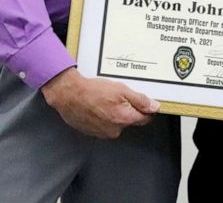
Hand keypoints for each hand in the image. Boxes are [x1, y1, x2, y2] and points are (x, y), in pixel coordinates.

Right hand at [41, 67, 158, 138]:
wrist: (69, 95)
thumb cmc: (92, 91)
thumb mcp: (121, 89)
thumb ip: (140, 100)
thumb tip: (154, 107)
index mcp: (124, 119)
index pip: (145, 118)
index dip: (145, 109)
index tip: (143, 102)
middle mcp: (115, 130)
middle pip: (130, 120)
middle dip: (128, 109)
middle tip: (118, 96)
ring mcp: (103, 133)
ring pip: (117, 123)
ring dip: (114, 113)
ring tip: (104, 101)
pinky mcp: (93, 133)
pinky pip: (105, 125)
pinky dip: (103, 117)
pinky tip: (97, 107)